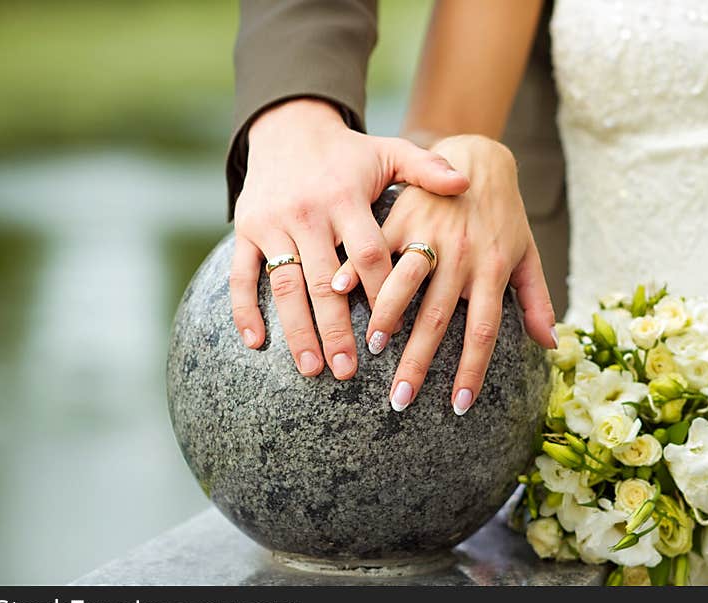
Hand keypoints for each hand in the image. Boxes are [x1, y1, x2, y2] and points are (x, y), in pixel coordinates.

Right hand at [230, 99, 468, 379]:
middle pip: (324, 282)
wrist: (289, 127)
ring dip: (297, 330)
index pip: (366, 255)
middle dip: (336, 329)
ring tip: (312, 369)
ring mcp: (272, 224)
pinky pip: (241, 275)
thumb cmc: (349, 152)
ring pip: (284, 285)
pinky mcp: (246, 230)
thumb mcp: (389, 152)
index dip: (380, 295)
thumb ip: (426, 168)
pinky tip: (258, 343)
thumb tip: (466, 182)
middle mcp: (306, 213)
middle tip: (348, 371)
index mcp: (344, 198)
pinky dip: (244, 310)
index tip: (389, 334)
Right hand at [331, 134, 556, 413]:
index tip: (458, 405)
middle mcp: (461, 256)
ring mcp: (429, 234)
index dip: (472, 370)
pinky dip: (355, 270)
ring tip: (369, 350)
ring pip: (404, 282)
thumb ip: (538, 298)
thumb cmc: (503, 213)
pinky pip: (375, 248)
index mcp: (493, 269)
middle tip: (400, 398)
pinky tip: (336, 292)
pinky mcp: (401, 216)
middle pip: (437, 318)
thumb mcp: (528, 252)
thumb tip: (550, 344)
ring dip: (385, 317)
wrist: (478, 155)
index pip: (484, 331)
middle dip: (418, 361)